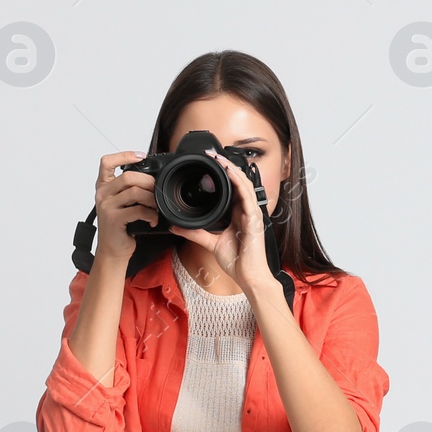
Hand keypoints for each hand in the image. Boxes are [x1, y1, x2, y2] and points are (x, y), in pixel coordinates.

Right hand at [91, 151, 156, 262]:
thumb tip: (152, 180)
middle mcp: (102, 194)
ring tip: (156, 207)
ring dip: (151, 199)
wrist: (112, 251)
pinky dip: (150, 214)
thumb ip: (128, 190)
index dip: (124, 155)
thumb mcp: (121, 204)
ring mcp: (107, 206)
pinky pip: (137, 210)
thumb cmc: (120, 228)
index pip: (106, 162)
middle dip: (148, 182)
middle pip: (128, 177)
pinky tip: (152, 219)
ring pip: (135, 192)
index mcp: (103, 187)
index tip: (140, 156)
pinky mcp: (114, 219)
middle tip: (157, 191)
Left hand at [169, 150, 277, 294]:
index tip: (208, 164)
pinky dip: (238, 182)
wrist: (249, 277)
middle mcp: (246, 211)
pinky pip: (247, 195)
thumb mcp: (211, 243)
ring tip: (218, 157)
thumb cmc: (237, 262)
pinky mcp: (254, 218)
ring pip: (243, 183)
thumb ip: (195, 233)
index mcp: (238, 214)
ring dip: (231, 168)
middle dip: (225, 166)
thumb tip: (176, 227)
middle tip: (210, 154)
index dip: (222, 174)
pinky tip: (230, 172)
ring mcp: (252, 213)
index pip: (231, 188)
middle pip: (238, 181)